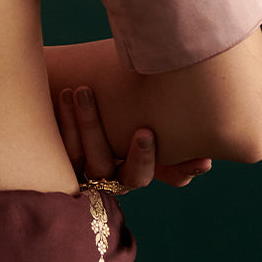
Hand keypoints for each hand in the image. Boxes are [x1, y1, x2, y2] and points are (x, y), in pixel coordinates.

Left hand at [59, 86, 211, 190]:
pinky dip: (69, 125)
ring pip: (98, 164)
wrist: (59, 82)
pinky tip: (66, 94)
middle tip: (146, 133)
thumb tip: (201, 102)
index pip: (175, 175)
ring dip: (91, 126)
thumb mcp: (137, 93)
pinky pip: (70, 154)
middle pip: (136, 179)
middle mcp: (122, 173)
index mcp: (147, 157)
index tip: (203, 159)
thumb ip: (163, 101)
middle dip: (142, 158)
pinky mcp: (64, 167)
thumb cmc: (106, 86)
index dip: (186, 168)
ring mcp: (92, 173)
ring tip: (83, 91)